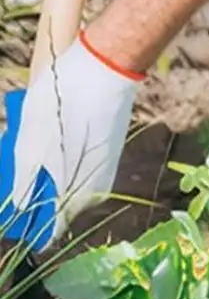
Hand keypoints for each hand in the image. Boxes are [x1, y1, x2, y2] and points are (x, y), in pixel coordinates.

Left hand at [0, 34, 141, 247]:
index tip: (9, 212)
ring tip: (26, 145)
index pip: (49, 230)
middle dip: (33, 192)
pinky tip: (46, 135)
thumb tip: (19, 206)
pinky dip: (59, 158)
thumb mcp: (30, 148)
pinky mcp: (108, 150)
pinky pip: (78, 167)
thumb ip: (22, 185)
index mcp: (77, 196)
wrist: (104, 69)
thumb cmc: (62, 108)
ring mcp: (105, 168)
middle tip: (12, 169)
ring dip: (44, 172)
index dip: (25, 224)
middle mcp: (96, 189)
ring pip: (67, 183)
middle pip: (58, 204)